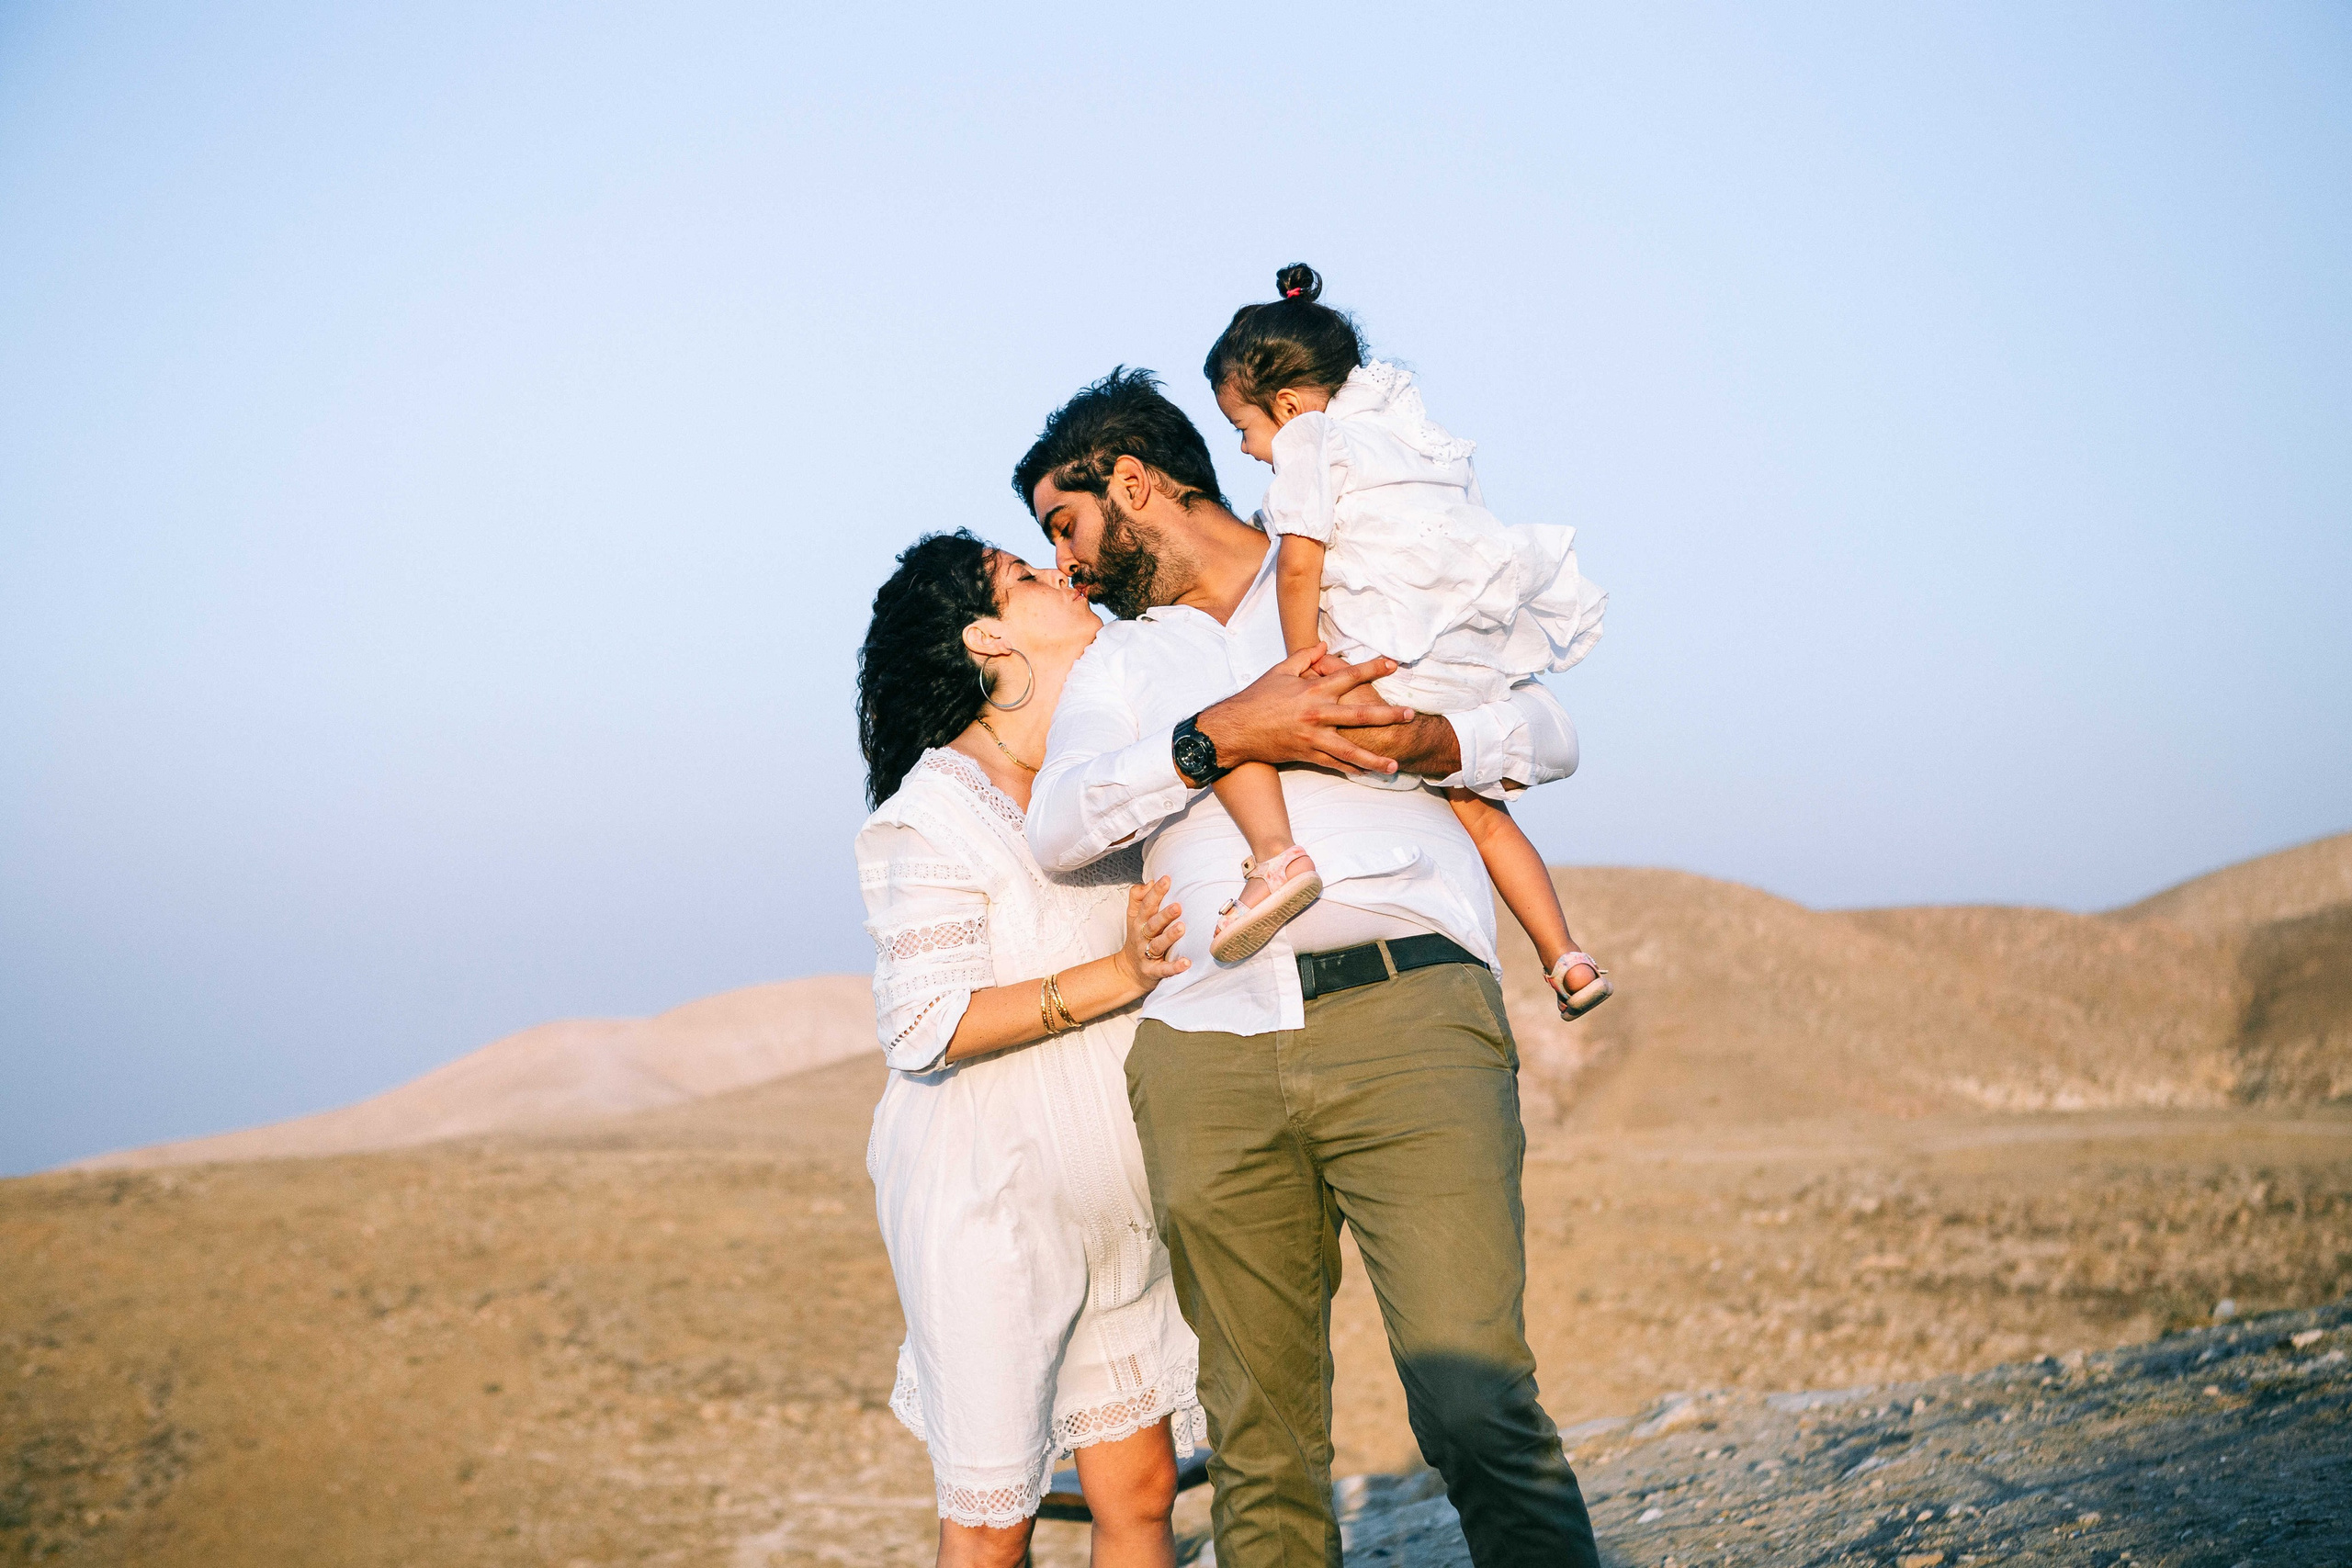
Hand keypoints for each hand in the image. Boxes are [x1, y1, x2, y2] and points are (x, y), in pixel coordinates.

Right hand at [1112, 876, 1187, 993]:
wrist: (1127, 971)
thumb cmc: (1137, 939)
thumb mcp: (1133, 917)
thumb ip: (1138, 897)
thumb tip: (1149, 882)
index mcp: (1140, 922)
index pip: (1147, 905)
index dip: (1156, 892)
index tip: (1167, 879)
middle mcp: (1142, 937)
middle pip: (1152, 924)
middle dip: (1164, 915)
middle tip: (1178, 906)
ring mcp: (1146, 954)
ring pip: (1157, 945)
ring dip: (1169, 937)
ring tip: (1181, 928)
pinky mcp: (1152, 971)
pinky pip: (1164, 969)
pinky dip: (1175, 967)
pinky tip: (1186, 963)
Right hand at [1197, 644, 1418, 774]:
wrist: (1235, 729)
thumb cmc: (1256, 698)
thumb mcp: (1279, 671)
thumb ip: (1304, 657)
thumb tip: (1323, 647)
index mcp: (1313, 690)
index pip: (1350, 676)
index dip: (1373, 669)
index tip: (1394, 665)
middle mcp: (1317, 714)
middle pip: (1361, 716)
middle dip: (1388, 716)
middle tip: (1409, 716)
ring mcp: (1313, 738)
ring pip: (1350, 751)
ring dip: (1374, 758)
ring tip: (1394, 765)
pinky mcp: (1306, 754)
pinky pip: (1333, 764)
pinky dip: (1350, 769)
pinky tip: (1366, 773)